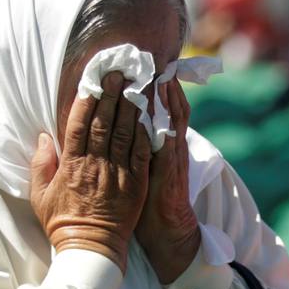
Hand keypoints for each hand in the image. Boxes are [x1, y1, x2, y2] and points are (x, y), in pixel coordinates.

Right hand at [30, 72, 150, 272]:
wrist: (92, 248)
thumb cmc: (62, 221)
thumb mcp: (40, 194)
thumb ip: (41, 163)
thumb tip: (44, 136)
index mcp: (71, 164)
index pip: (79, 125)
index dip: (88, 100)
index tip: (94, 80)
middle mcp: (96, 165)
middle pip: (105, 123)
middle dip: (112, 95)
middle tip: (120, 71)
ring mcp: (118, 174)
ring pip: (126, 134)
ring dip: (131, 107)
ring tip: (136, 84)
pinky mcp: (136, 184)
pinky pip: (143, 154)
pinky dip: (147, 134)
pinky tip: (150, 116)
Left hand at [138, 78, 201, 283]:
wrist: (167, 231)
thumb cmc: (147, 203)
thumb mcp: (139, 172)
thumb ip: (131, 148)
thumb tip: (117, 127)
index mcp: (157, 146)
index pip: (154, 110)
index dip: (149, 88)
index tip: (138, 66)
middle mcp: (167, 146)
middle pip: (165, 107)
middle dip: (158, 83)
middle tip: (148, 58)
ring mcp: (172, 156)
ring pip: (170, 118)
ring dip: (164, 95)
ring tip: (157, 71)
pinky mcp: (172, 168)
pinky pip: (170, 138)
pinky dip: (167, 120)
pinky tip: (162, 103)